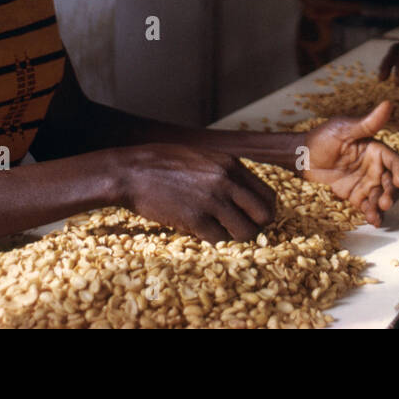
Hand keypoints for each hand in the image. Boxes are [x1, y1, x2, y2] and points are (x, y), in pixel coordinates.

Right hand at [114, 144, 277, 242]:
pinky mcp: (195, 219)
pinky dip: (214, 241)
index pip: (268, 195)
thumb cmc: (163, 164)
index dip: (263, 210)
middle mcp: (227, 181)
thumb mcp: (202, 157)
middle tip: (239, 229)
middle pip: (264, 215)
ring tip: (219, 232)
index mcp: (231, 164)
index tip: (252, 217)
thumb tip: (243, 193)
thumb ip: (225, 172)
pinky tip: (201, 233)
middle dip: (255, 226)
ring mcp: (212, 200)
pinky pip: (219, 240)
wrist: (131, 172)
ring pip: (245, 232)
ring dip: (235, 237)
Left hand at [301, 101, 398, 225]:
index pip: (395, 161)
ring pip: (381, 196)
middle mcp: (374, 166)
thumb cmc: (321, 138)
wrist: (300, 158)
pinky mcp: (355, 195)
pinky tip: (372, 221)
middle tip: (384, 202)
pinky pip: (367, 205)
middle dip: (391, 193)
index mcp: (375, 149)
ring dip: (381, 205)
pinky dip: (372, 214)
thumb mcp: (344, 130)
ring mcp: (365, 182)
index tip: (398, 182)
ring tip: (376, 214)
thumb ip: (367, 123)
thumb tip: (388, 103)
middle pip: (391, 182)